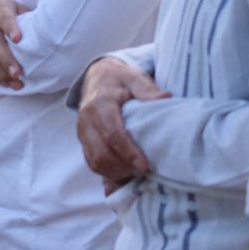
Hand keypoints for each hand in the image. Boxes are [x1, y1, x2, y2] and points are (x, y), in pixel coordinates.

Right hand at [0, 0, 31, 88]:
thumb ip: (25, 16)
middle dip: (6, 60)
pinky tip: (3, 82)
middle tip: (19, 74)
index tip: (18, 39)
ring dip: (0, 73)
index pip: (4, 18)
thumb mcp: (11, 4)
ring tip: (14, 84)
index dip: (11, 28)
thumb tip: (48, 31)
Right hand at [76, 58, 169, 181]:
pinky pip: (92, 162)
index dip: (128, 152)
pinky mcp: (83, 140)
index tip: (145, 165)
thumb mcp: (133, 76)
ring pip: (95, 161)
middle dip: (123, 167)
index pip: (112, 133)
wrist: (96, 76)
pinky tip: (125, 172)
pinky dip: (108, 172)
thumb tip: (165, 98)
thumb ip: (147, 88)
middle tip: (145, 171)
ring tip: (136, 173)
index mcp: (100, 103)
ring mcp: (83, 131)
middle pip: (101, 153)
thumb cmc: (118, 78)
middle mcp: (87, 119)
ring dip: (116, 172)